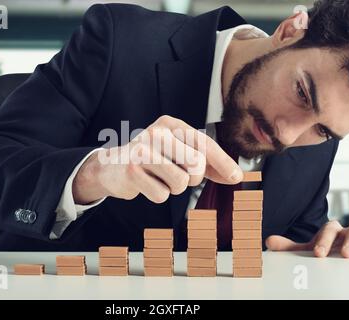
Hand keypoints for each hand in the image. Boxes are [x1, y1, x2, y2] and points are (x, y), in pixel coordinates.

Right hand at [72, 115, 242, 203]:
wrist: (112, 167)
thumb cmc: (152, 160)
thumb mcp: (179, 154)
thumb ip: (207, 163)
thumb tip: (236, 176)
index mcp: (171, 124)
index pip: (204, 142)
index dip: (223, 162)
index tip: (236, 177)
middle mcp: (156, 132)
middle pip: (196, 164)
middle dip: (193, 178)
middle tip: (179, 174)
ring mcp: (142, 150)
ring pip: (181, 182)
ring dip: (174, 188)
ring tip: (159, 178)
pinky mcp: (132, 170)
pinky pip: (162, 195)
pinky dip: (157, 194)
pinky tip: (146, 183)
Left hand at [266, 221, 348, 257]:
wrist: (348, 259)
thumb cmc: (329, 254)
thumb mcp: (311, 251)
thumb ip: (292, 248)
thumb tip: (268, 241)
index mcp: (330, 231)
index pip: (327, 229)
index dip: (322, 240)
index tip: (318, 254)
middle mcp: (345, 231)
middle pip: (345, 228)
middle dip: (344, 241)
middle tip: (343, 255)